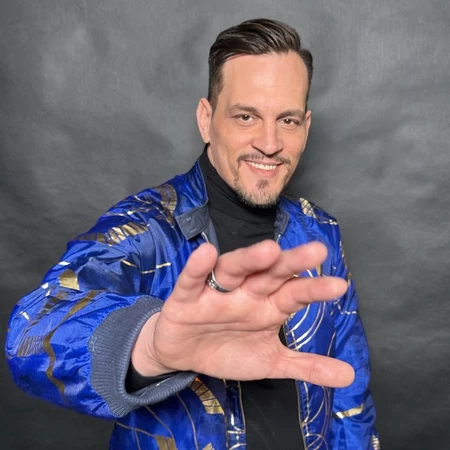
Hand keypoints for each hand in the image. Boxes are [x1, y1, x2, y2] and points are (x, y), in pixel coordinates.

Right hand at [132, 240, 354, 387]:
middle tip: (315, 251)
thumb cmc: (228, 349)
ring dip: (249, 260)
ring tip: (269, 251)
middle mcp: (245, 294)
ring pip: (234, 270)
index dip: (314, 290)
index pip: (293, 294)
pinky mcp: (186, 297)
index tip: (339, 286)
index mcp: (267, 307)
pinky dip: (198, 268)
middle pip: (269, 274)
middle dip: (290, 263)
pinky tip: (207, 254)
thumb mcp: (270, 361)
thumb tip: (350, 375)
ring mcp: (216, 293)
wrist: (183, 354)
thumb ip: (306, 366)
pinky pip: (191, 281)